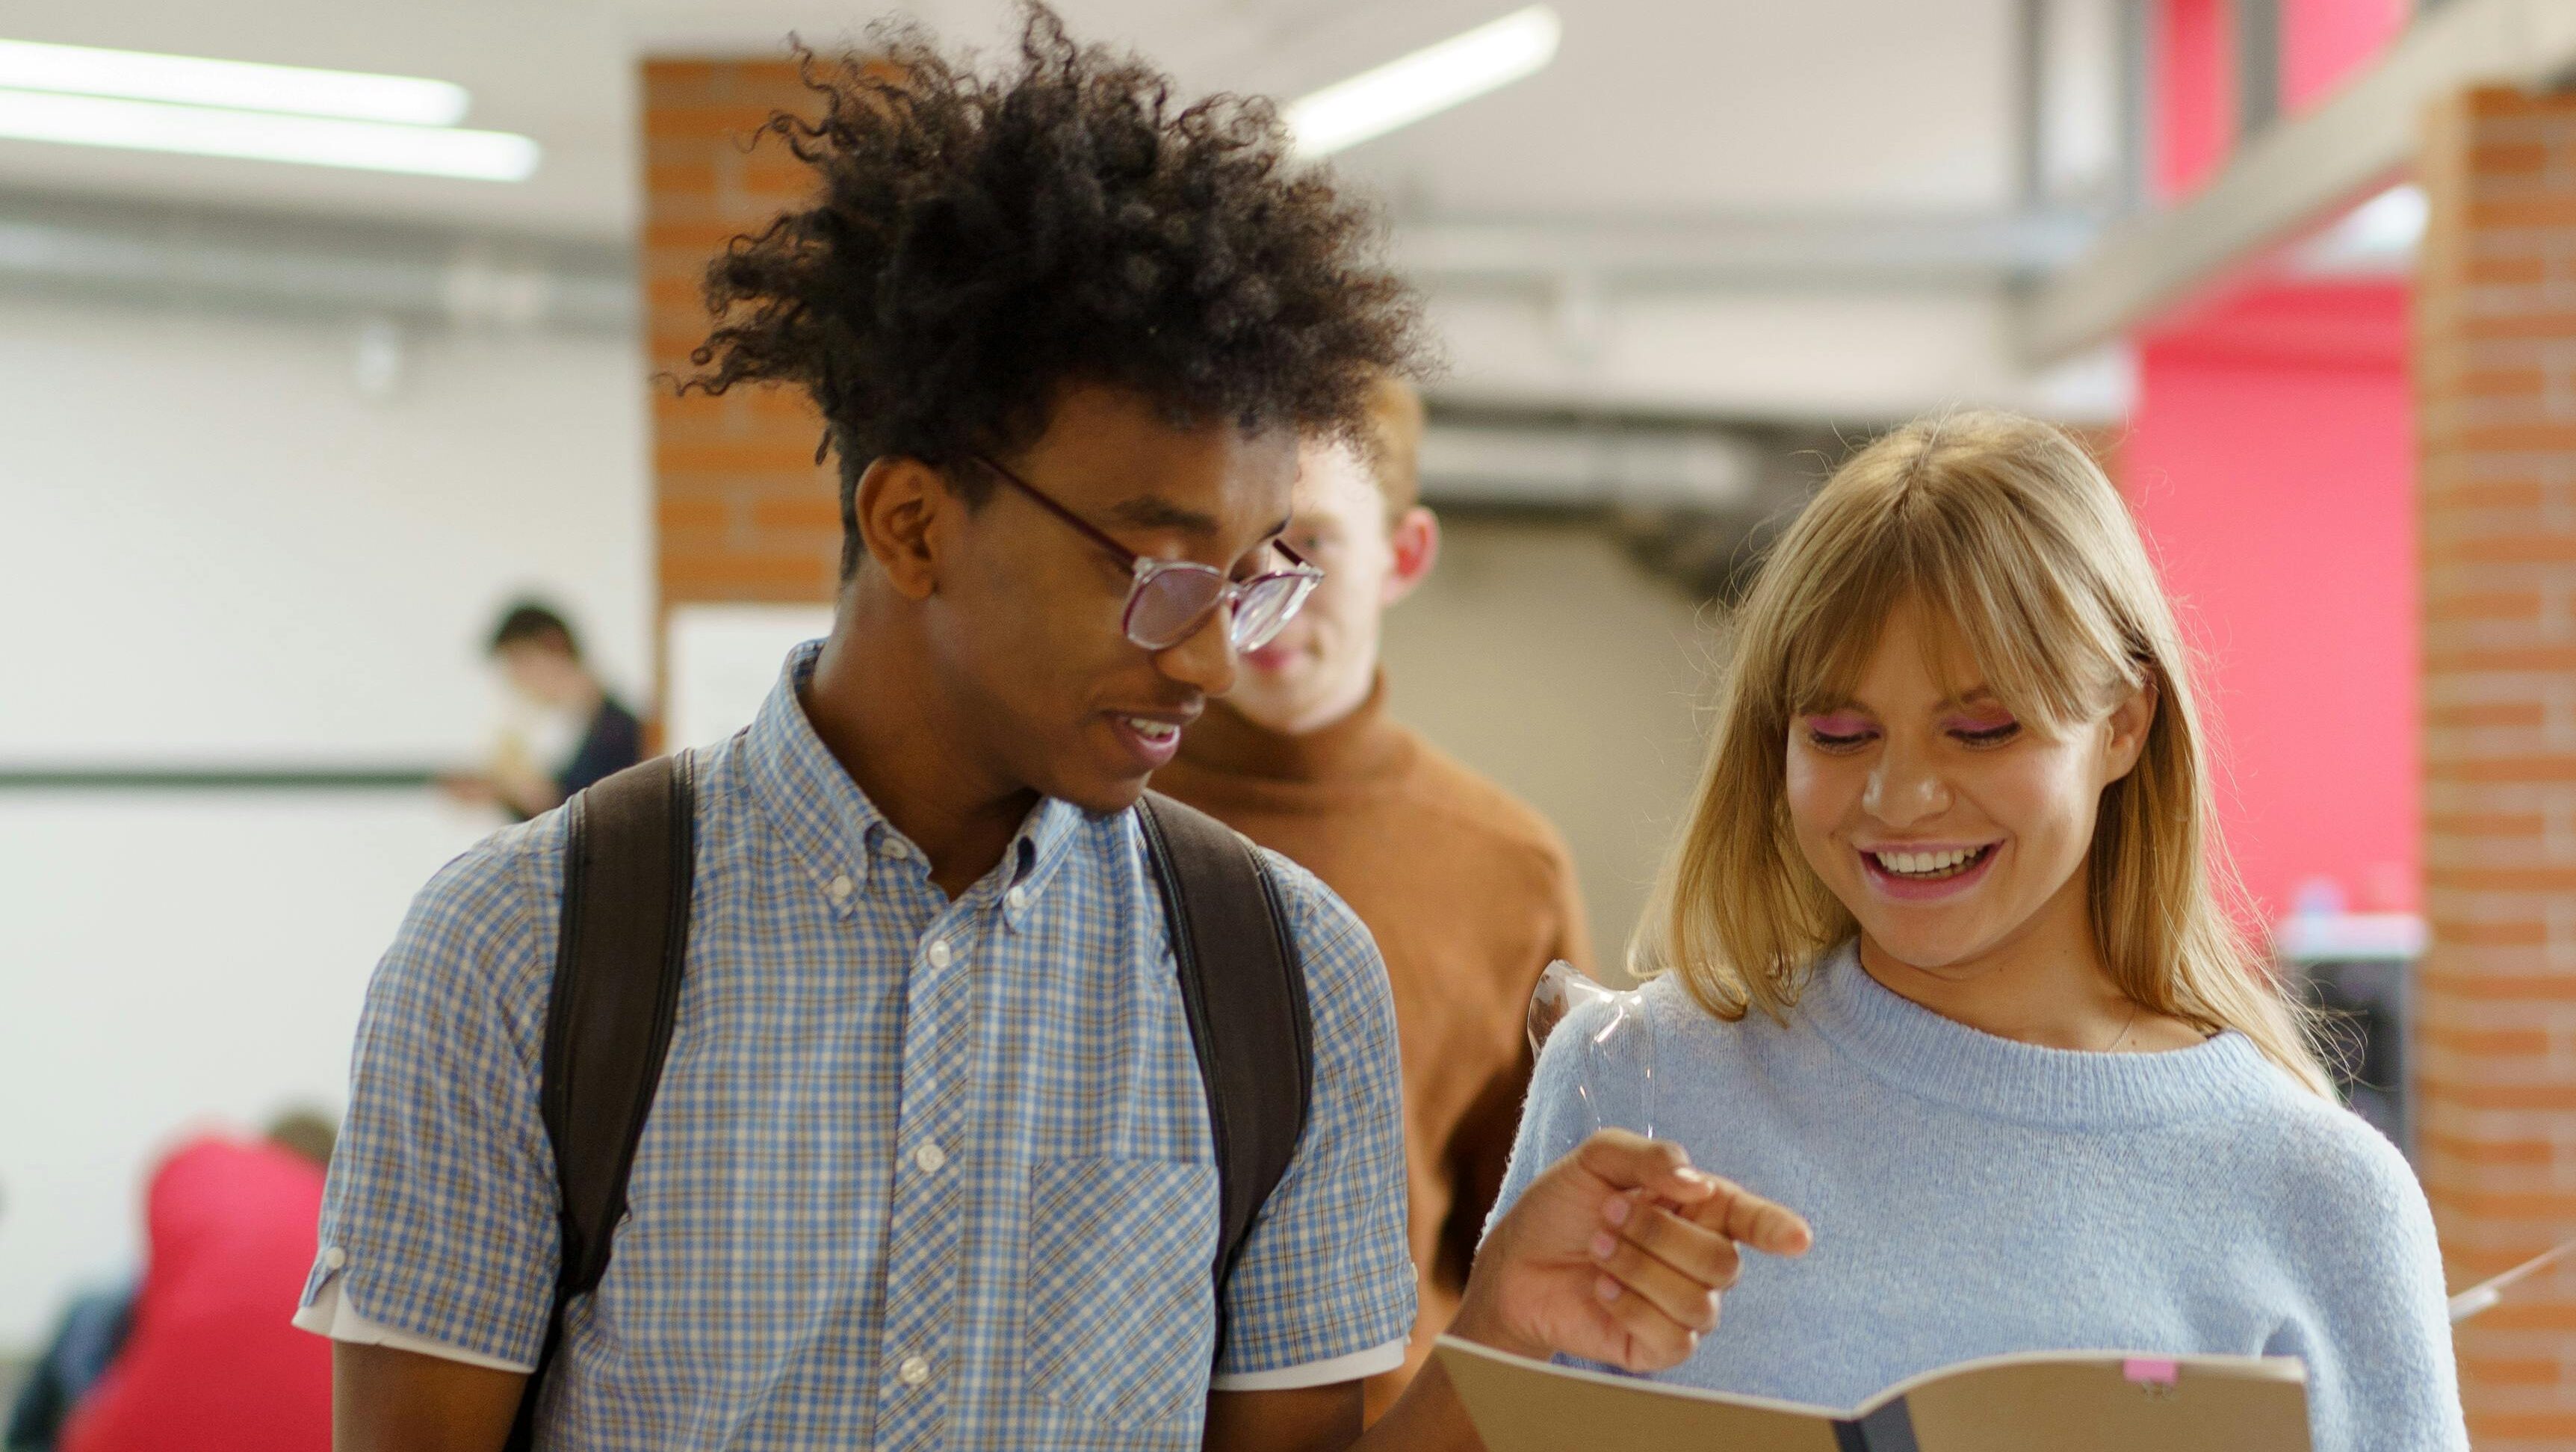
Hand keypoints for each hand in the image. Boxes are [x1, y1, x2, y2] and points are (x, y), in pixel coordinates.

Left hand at [1448, 1129, 1810, 1373]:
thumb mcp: (1595, 1160)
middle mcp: (1700, 1259)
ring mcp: (1683, 1306)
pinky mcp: (1659, 1346)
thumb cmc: (1561, 1208)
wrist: (1514, 1262)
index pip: (1752, 1219)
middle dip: (1657, 1233)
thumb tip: (1696, 1183)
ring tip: (1598, 1249)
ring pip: (1699, 1300)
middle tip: (1608, 1216)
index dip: (1778, 1228)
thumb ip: (1648, 1156)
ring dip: (1637, 1267)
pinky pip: (1673, 1338)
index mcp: (1698, 1209)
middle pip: (1723, 1262)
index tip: (1797, 1238)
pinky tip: (1601, 1289)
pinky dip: (1630, 1306)